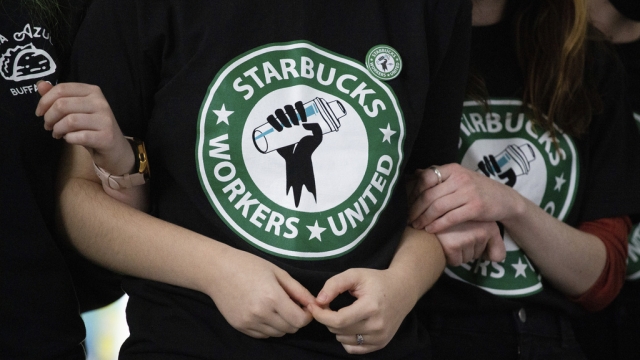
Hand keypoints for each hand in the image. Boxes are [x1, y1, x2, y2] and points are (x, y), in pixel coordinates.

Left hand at [35, 81, 133, 174]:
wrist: (115, 148)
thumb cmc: (92, 127)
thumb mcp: (75, 109)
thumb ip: (58, 97)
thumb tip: (41, 85)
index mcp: (93, 91)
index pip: (62, 89)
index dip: (44, 101)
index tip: (40, 113)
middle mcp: (101, 102)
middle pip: (62, 105)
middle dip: (49, 117)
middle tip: (48, 126)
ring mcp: (105, 119)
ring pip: (69, 121)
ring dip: (57, 129)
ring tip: (57, 133)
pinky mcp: (106, 136)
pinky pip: (78, 136)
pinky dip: (69, 139)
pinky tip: (70, 139)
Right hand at [206, 249, 315, 337]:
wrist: (217, 270)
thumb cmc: (249, 265)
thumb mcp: (277, 272)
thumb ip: (298, 290)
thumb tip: (314, 303)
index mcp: (272, 297)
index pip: (299, 320)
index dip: (307, 315)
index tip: (304, 306)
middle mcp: (261, 313)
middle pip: (290, 329)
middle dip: (296, 319)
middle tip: (292, 305)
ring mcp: (249, 322)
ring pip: (277, 334)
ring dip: (283, 324)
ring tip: (277, 307)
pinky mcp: (240, 327)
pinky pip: (263, 335)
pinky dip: (269, 327)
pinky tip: (265, 312)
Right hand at [268, 101, 323, 206]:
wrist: (298, 164)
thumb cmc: (308, 151)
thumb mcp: (318, 139)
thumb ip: (318, 129)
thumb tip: (306, 123)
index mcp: (300, 119)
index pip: (297, 107)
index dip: (298, 107)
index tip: (301, 117)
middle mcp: (289, 121)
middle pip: (286, 110)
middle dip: (288, 113)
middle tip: (293, 124)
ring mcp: (280, 127)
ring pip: (277, 115)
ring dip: (279, 116)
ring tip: (284, 127)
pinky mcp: (272, 135)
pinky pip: (268, 122)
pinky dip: (269, 119)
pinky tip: (274, 123)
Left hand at [308, 268, 413, 353]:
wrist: (403, 290)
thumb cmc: (377, 281)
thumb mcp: (355, 274)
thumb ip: (335, 284)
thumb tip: (319, 301)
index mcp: (371, 307)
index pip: (338, 320)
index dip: (321, 315)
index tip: (314, 306)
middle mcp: (377, 326)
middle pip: (339, 330)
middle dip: (328, 318)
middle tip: (329, 306)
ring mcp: (380, 338)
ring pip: (343, 340)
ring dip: (337, 328)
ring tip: (343, 313)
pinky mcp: (380, 344)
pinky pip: (353, 349)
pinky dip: (346, 338)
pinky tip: (351, 324)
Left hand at [407, 163, 522, 232]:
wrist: (505, 199)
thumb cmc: (477, 189)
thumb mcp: (459, 178)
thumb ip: (440, 177)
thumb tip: (415, 174)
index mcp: (453, 169)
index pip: (425, 178)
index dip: (412, 192)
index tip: (405, 204)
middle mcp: (460, 178)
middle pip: (429, 194)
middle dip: (415, 209)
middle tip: (407, 219)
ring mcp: (468, 192)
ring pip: (438, 207)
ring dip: (424, 218)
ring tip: (416, 226)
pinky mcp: (476, 207)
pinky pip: (451, 217)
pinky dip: (438, 225)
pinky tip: (431, 230)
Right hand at [436, 221, 505, 265]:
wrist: (426, 215)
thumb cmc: (451, 222)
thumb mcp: (475, 224)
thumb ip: (492, 242)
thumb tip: (497, 259)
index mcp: (489, 224)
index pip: (498, 255)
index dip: (486, 254)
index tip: (476, 245)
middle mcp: (481, 230)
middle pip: (479, 256)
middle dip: (468, 250)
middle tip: (457, 235)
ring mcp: (467, 237)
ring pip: (467, 258)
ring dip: (459, 253)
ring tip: (449, 237)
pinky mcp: (453, 245)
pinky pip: (456, 261)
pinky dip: (449, 257)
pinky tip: (444, 242)